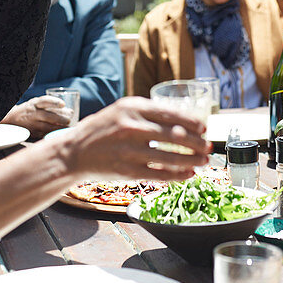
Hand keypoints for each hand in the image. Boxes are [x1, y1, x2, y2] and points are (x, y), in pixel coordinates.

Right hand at [2, 96, 71, 138]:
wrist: (12, 119)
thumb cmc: (30, 109)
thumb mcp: (37, 103)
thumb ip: (51, 105)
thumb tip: (70, 112)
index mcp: (35, 103)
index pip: (45, 101)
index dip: (54, 102)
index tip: (63, 104)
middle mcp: (33, 113)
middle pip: (47, 116)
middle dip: (59, 118)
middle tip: (69, 119)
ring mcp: (33, 124)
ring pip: (47, 126)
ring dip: (59, 127)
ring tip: (68, 126)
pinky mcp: (33, 132)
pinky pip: (45, 134)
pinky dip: (54, 133)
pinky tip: (61, 133)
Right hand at [59, 97, 208, 181]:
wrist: (74, 151)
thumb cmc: (103, 130)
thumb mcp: (123, 111)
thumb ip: (148, 114)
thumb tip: (184, 123)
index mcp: (132, 107)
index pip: (170, 113)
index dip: (192, 122)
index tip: (204, 128)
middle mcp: (131, 126)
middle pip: (174, 135)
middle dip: (197, 143)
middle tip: (209, 147)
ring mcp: (128, 149)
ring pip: (169, 157)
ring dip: (191, 160)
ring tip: (203, 162)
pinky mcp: (127, 170)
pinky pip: (159, 174)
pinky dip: (177, 175)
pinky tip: (188, 174)